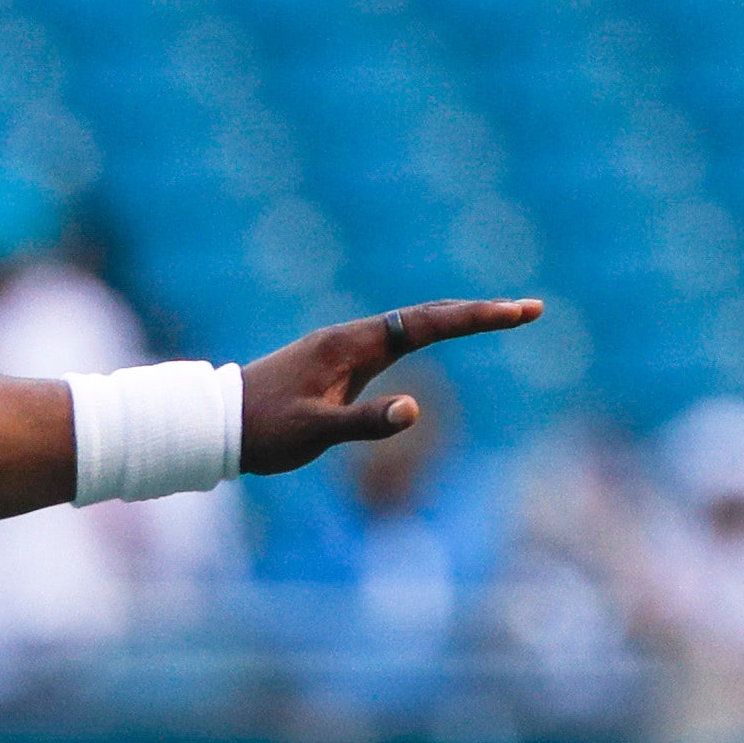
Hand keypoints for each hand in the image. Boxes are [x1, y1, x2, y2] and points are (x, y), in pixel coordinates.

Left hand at [239, 298, 545, 475]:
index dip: (475, 318)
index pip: (425, 324)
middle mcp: (351, 338)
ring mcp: (345, 348)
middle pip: (426, 316)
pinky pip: (394, 341)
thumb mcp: (312, 432)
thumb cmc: (261, 431)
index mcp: (349, 345)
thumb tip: (415, 410)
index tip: (517, 312)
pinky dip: (430, 333)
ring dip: (457, 319)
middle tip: (529, 309)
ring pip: (411, 325)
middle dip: (478, 312)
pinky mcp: (338, 364)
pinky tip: (446, 332)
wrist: (214, 426)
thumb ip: (363, 422)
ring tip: (503, 316)